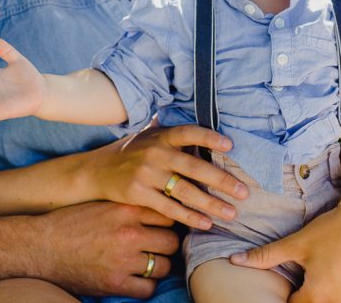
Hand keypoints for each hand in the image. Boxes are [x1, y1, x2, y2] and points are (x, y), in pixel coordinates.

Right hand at [35, 202, 178, 297]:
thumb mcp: (102, 204)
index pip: (168, 215)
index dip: (166, 223)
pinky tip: (134, 279)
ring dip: (156, 266)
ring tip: (144, 264)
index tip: (161, 228)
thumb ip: (129, 207)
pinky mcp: (115, 283)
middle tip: (155, 247)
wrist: (42, 246)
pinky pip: (148, 289)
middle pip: (171, 241)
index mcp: (126, 210)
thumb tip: (155, 207)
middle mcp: (129, 234)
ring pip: (163, 266)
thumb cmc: (70, 222)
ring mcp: (123, 260)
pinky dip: (144, 286)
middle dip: (165, 245)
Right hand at [82, 124, 249, 229]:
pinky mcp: (139, 195)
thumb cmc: (130, 152)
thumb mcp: (148, 135)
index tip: (230, 146)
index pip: (188, 132)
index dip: (209, 137)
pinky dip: (189, 217)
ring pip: (185, 191)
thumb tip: (200, 116)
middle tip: (244, 192)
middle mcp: (154, 153)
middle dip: (221, 181)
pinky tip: (206, 224)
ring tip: (231, 214)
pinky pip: (170, 209)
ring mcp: (146, 175)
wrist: (96, 171)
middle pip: (193, 167)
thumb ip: (172, 131)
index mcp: (160, 136)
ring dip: (211, 204)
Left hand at [231, 188, 340, 302]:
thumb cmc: (333, 230)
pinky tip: (328, 276)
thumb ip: (265, 256)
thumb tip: (235, 260)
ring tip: (312, 277)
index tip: (280, 285)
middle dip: (298, 299)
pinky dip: (329, 295)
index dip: (283, 298)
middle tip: (297, 279)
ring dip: (314, 297)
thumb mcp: (297, 243)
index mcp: (316, 295)